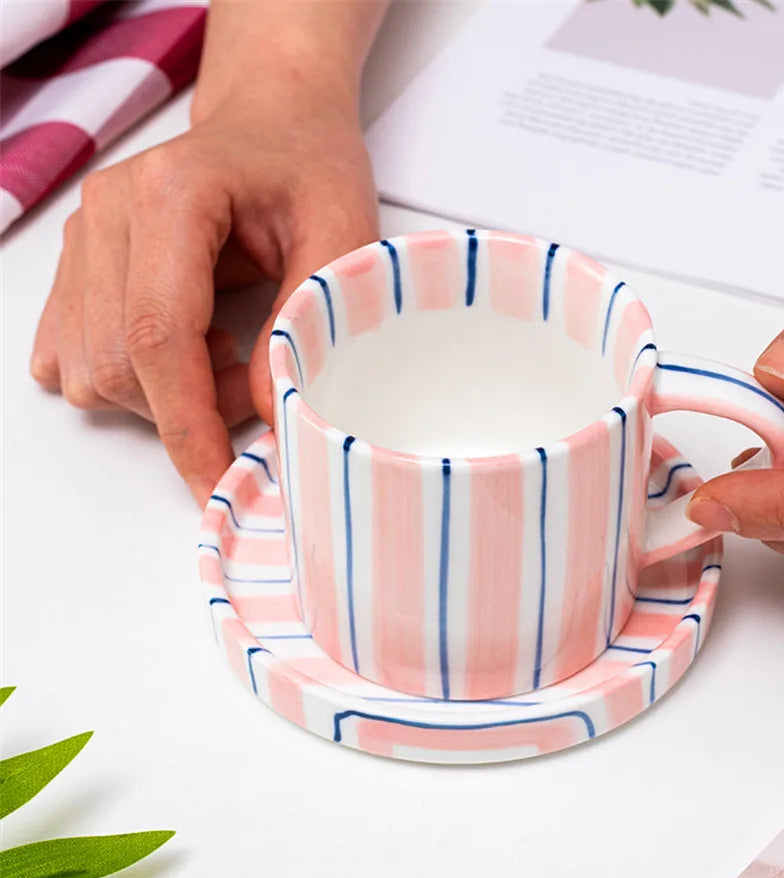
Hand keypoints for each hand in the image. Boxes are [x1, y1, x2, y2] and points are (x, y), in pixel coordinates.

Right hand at [30, 77, 377, 505]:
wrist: (271, 121)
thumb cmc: (309, 168)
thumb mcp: (343, 235)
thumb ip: (307, 323)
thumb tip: (267, 414)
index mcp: (172, 196)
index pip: (159, 338)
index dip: (188, 427)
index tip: (219, 484)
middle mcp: (108, 213)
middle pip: (118, 364)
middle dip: (190, 408)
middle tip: (255, 381)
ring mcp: (83, 236)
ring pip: (91, 370)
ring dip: (163, 395)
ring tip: (227, 354)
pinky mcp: (79, 263)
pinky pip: (74, 354)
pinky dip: (132, 380)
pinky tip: (185, 348)